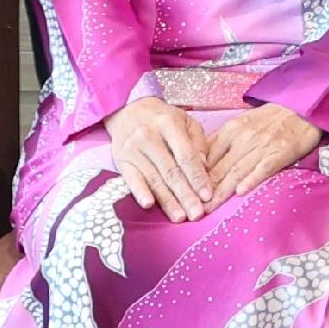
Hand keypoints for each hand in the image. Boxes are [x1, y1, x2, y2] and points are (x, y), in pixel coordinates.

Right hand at [104, 94, 220, 220]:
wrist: (128, 110)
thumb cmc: (163, 119)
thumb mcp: (186, 121)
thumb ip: (198, 143)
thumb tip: (204, 168)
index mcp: (169, 125)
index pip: (186, 156)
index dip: (198, 177)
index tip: (207, 196)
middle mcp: (149, 136)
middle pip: (171, 171)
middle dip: (185, 195)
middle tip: (197, 214)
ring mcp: (133, 149)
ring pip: (154, 179)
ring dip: (167, 200)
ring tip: (180, 217)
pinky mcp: (121, 160)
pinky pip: (132, 179)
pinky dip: (139, 192)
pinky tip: (149, 205)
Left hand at [201, 103, 324, 200]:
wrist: (301, 108)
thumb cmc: (269, 119)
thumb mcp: (240, 123)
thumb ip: (221, 141)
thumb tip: (199, 161)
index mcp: (230, 130)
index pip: (206, 156)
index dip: (194, 176)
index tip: (184, 193)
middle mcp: (243, 138)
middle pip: (219, 168)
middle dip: (203, 190)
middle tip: (191, 208)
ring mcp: (261, 146)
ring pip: (236, 171)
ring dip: (221, 192)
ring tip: (208, 208)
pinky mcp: (280, 152)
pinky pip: (263, 168)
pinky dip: (251, 179)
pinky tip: (241, 192)